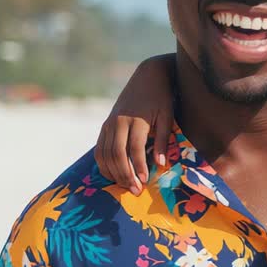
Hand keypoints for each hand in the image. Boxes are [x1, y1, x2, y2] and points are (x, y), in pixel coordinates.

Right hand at [94, 55, 175, 194]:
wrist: (147, 77)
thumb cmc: (162, 98)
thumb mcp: (167, 116)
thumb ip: (162, 139)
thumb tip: (160, 164)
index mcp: (136, 119)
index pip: (134, 148)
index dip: (138, 166)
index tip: (144, 181)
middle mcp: (118, 122)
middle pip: (116, 154)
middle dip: (124, 174)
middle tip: (135, 190)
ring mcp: (109, 123)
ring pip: (105, 153)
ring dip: (113, 172)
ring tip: (126, 186)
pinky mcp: (105, 125)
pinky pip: (99, 149)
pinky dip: (104, 164)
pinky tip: (113, 175)